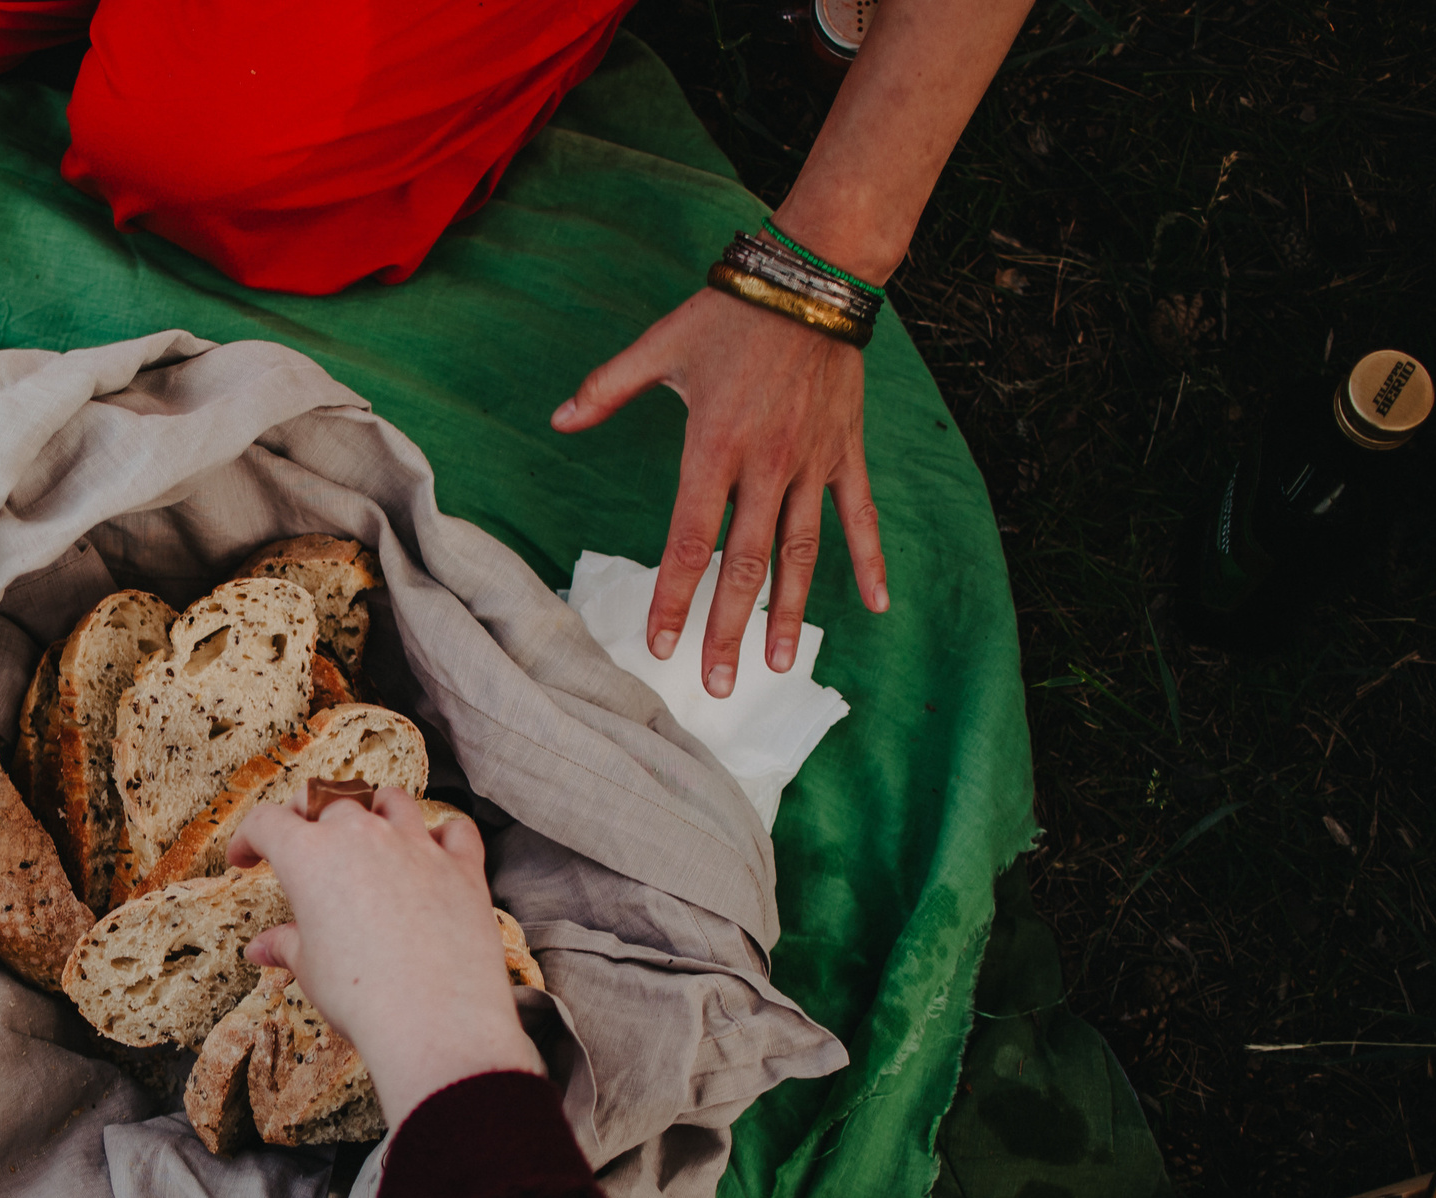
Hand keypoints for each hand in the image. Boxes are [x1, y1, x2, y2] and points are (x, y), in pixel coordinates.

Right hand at [227, 786, 542, 1132]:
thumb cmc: (361, 998)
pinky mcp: (462, 867)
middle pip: (327, 800)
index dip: (248, 838)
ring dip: (374, 807)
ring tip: (367, 828)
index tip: (246, 857)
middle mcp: (363, 836)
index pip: (267, 823)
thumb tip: (261, 949)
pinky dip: (442, 835)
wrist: (433, 1022)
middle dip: (308, 816)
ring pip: (391, 800)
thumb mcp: (310, 969)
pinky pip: (455, 831)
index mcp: (310, 856)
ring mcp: (417, 846)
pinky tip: (434, 848)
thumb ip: (286, 946)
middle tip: (302, 841)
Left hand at [551, 288, 887, 697]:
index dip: (672, 597)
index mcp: (713, 447)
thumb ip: (606, 389)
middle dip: (727, 630)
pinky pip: (860, 517)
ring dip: (788, 613)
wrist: (813, 276)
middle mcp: (765, 466)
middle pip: (744, 566)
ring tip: (779, 665)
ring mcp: (811, 464)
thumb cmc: (731, 311)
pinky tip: (877, 608)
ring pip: (801, 555)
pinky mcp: (844, 452)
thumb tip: (557, 419)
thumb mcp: (659, 346)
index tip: (660, 644)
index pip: (687, 542)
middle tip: (718, 684)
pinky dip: (871, 562)